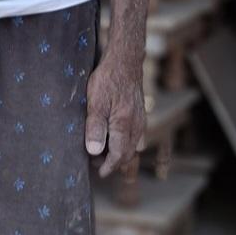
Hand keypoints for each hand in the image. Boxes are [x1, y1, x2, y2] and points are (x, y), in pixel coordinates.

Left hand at [84, 50, 145, 178]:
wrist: (125, 62)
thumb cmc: (108, 80)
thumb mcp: (95, 103)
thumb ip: (95, 128)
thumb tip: (94, 151)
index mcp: (124, 125)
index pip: (119, 155)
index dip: (109, 166)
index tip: (100, 173)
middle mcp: (136, 126)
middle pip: (127, 153)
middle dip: (113, 162)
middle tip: (96, 163)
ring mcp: (140, 120)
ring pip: (133, 145)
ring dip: (120, 153)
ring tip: (103, 152)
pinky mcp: (140, 114)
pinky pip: (136, 136)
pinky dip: (125, 142)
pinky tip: (115, 137)